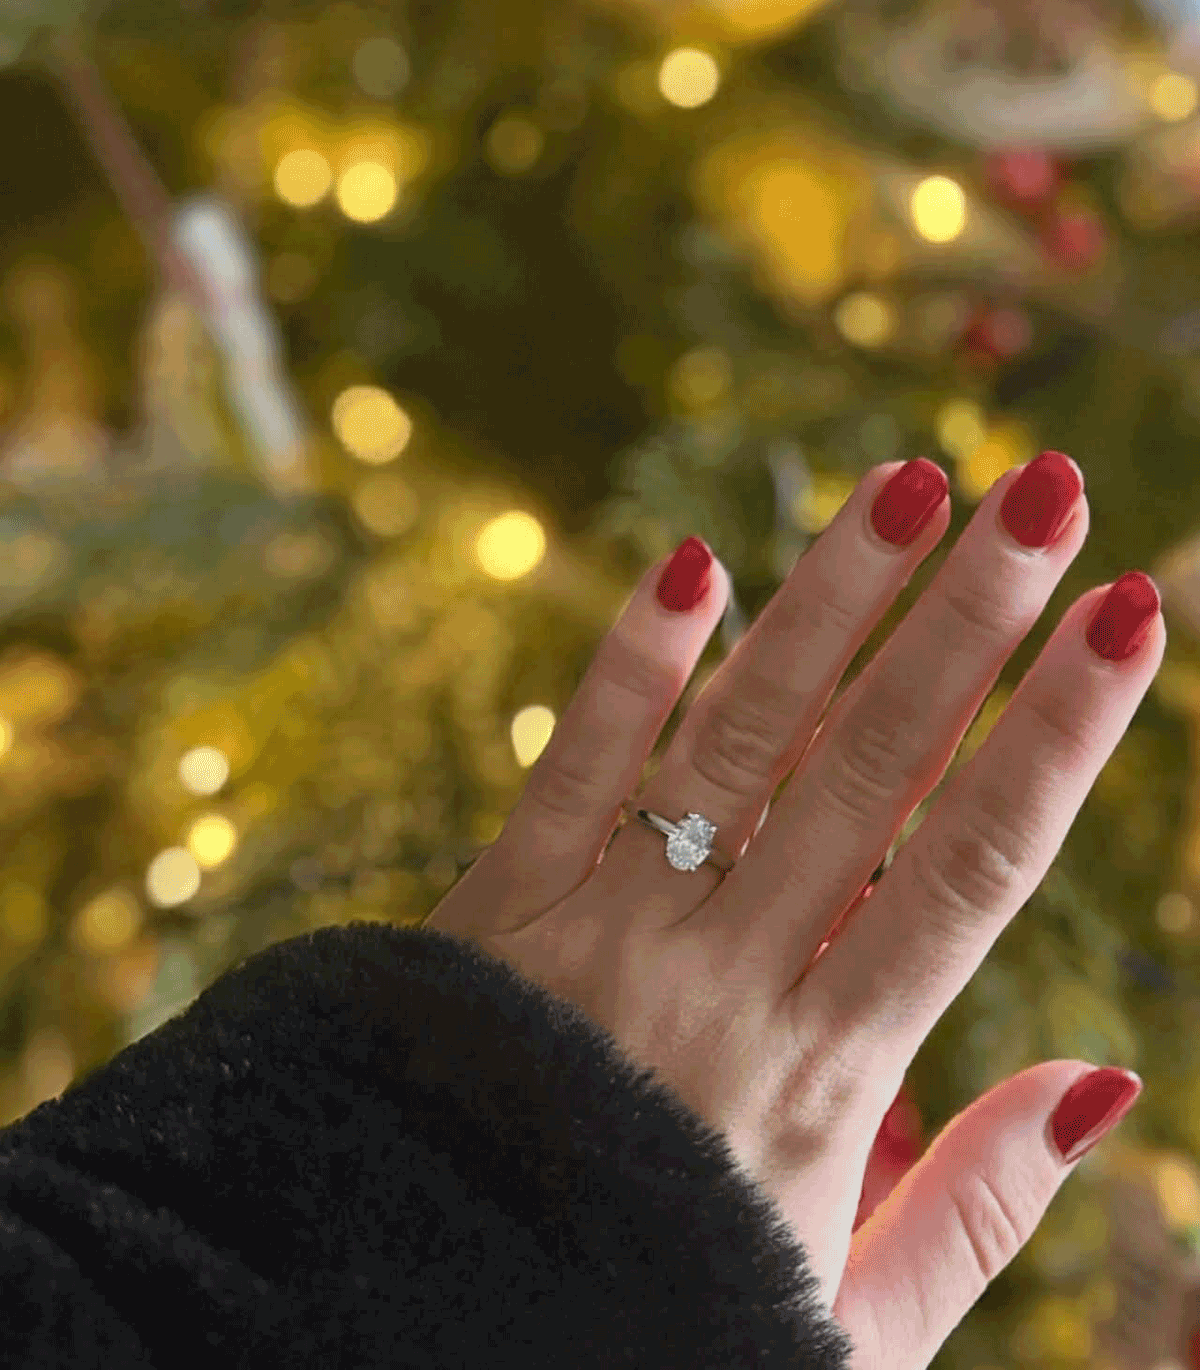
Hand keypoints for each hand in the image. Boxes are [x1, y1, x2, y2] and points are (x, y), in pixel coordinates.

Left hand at [423, 453, 1162, 1369]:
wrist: (406, 1330)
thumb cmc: (644, 1325)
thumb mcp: (845, 1330)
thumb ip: (976, 1209)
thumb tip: (1104, 1081)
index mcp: (827, 1077)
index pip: (974, 864)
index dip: (1061, 732)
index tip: (1130, 615)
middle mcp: (723, 978)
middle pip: (870, 766)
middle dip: (969, 621)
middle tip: (1043, 493)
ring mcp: (603, 930)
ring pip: (737, 740)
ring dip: (826, 603)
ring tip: (908, 484)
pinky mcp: (496, 908)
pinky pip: (572, 770)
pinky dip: (627, 670)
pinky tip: (686, 565)